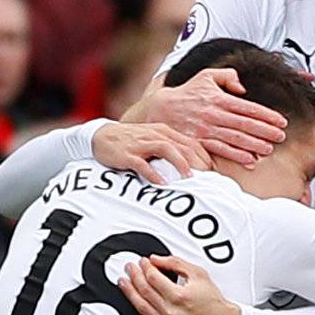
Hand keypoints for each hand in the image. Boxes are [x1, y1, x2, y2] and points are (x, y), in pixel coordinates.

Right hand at [91, 120, 208, 183]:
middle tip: (208, 178)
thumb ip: (172, 147)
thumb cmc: (132, 141)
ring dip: (179, 164)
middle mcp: (155, 134)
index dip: (204, 156)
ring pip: (166, 149)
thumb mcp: (154, 138)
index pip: (190, 142)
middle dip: (197, 162)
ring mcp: (141, 144)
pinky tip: (162, 184)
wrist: (101, 136)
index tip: (213, 171)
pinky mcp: (128, 154)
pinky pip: (142, 164)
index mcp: (164, 131)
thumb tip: (193, 163)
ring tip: (189, 179)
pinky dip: (153, 174)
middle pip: (182, 145)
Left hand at [120, 255, 238, 314]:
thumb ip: (175, 263)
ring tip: (124, 283)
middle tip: (130, 268)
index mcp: (178, 296)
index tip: (143, 262)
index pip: (153, 277)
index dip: (145, 266)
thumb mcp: (198, 274)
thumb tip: (155, 259)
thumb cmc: (213, 301)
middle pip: (144, 290)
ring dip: (129, 293)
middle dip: (134, 275)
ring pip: (140, 306)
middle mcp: (170, 312)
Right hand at [122, 69, 286, 164]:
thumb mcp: (206, 76)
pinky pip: (220, 151)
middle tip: (282, 136)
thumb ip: (227, 76)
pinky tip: (250, 161)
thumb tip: (243, 88)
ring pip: (234, 139)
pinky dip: (235, 156)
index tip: (281, 121)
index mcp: (218, 99)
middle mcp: (213, 114)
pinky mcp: (198, 142)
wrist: (161, 109)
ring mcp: (206, 130)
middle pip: (244, 124)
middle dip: (265, 131)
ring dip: (254, 145)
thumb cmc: (188, 93)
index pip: (247, 107)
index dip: (266, 115)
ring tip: (269, 150)